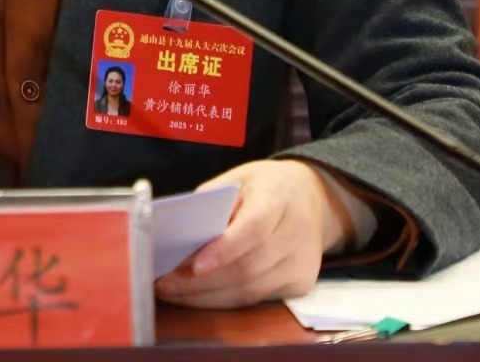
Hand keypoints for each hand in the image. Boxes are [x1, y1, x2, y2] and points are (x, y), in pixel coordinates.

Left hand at [154, 159, 349, 307]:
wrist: (314, 197)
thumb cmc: (266, 187)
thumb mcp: (238, 178)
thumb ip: (210, 202)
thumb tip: (176, 234)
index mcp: (279, 197)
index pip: (253, 229)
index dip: (223, 250)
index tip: (193, 267)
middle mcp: (297, 233)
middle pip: (247, 268)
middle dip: (201, 282)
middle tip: (165, 284)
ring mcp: (302, 263)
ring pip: (249, 291)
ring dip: (206, 297)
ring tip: (173, 292)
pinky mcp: (301, 283)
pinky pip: (256, 299)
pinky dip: (224, 300)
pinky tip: (199, 296)